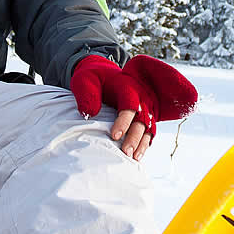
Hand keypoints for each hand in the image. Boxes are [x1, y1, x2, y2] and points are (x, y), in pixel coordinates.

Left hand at [68, 54, 198, 160]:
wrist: (104, 74)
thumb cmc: (94, 78)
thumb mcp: (86, 80)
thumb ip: (87, 94)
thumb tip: (89, 113)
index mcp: (127, 86)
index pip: (129, 105)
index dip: (123, 121)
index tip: (114, 136)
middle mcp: (140, 97)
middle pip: (142, 119)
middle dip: (134, 137)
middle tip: (126, 153)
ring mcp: (145, 107)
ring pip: (148, 127)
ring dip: (142, 144)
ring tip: (134, 159)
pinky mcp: (144, 116)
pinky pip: (148, 131)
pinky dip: (144, 144)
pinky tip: (137, 156)